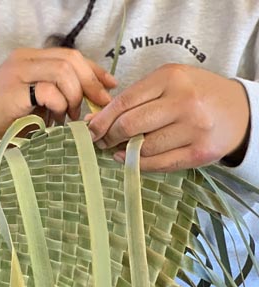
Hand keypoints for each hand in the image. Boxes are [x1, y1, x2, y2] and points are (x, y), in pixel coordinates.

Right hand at [0, 47, 116, 153]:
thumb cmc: (1, 122)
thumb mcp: (33, 102)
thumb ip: (55, 92)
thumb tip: (91, 97)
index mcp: (28, 58)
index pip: (69, 55)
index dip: (93, 70)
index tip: (109, 86)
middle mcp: (22, 59)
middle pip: (70, 60)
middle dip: (90, 83)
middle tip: (97, 105)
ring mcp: (16, 73)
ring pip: (62, 72)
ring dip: (73, 96)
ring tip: (70, 116)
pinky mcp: (13, 91)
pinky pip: (48, 91)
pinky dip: (58, 106)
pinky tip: (55, 120)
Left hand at [87, 64, 250, 170]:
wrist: (239, 110)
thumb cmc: (195, 94)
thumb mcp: (168, 83)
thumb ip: (133, 98)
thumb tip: (93, 121)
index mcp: (171, 78)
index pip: (124, 102)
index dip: (101, 120)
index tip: (89, 130)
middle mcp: (184, 102)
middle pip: (130, 126)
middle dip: (108, 137)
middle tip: (101, 141)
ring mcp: (194, 128)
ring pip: (143, 148)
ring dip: (122, 152)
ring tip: (117, 149)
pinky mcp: (199, 152)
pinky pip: (158, 164)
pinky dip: (138, 163)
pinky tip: (130, 158)